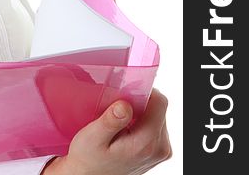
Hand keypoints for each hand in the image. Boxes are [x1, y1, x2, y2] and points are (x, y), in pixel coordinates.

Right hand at [42, 89, 171, 174]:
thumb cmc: (88, 158)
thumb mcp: (92, 138)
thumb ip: (110, 121)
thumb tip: (125, 105)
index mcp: (146, 143)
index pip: (159, 103)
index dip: (144, 90)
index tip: (126, 91)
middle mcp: (159, 148)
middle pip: (159, 108)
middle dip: (140, 101)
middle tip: (117, 106)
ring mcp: (160, 151)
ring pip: (157, 115)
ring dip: (140, 111)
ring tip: (120, 119)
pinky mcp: (157, 151)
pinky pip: (155, 124)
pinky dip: (141, 120)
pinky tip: (125, 127)